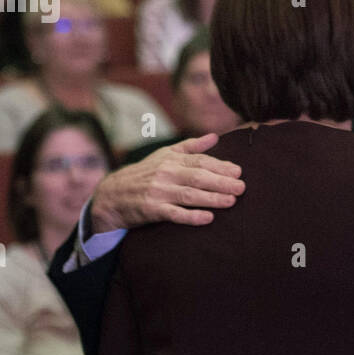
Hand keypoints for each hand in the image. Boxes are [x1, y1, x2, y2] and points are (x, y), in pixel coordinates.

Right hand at [90, 133, 244, 232]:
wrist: (112, 194)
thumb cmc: (145, 173)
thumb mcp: (164, 155)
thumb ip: (191, 146)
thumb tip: (215, 136)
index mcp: (171, 160)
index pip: (199, 161)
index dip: (220, 166)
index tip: (238, 172)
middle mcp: (165, 173)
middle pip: (197, 177)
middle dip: (221, 182)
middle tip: (241, 187)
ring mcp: (158, 192)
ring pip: (189, 195)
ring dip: (211, 198)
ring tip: (231, 201)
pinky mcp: (152, 210)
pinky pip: (174, 214)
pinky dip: (191, 216)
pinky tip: (208, 218)